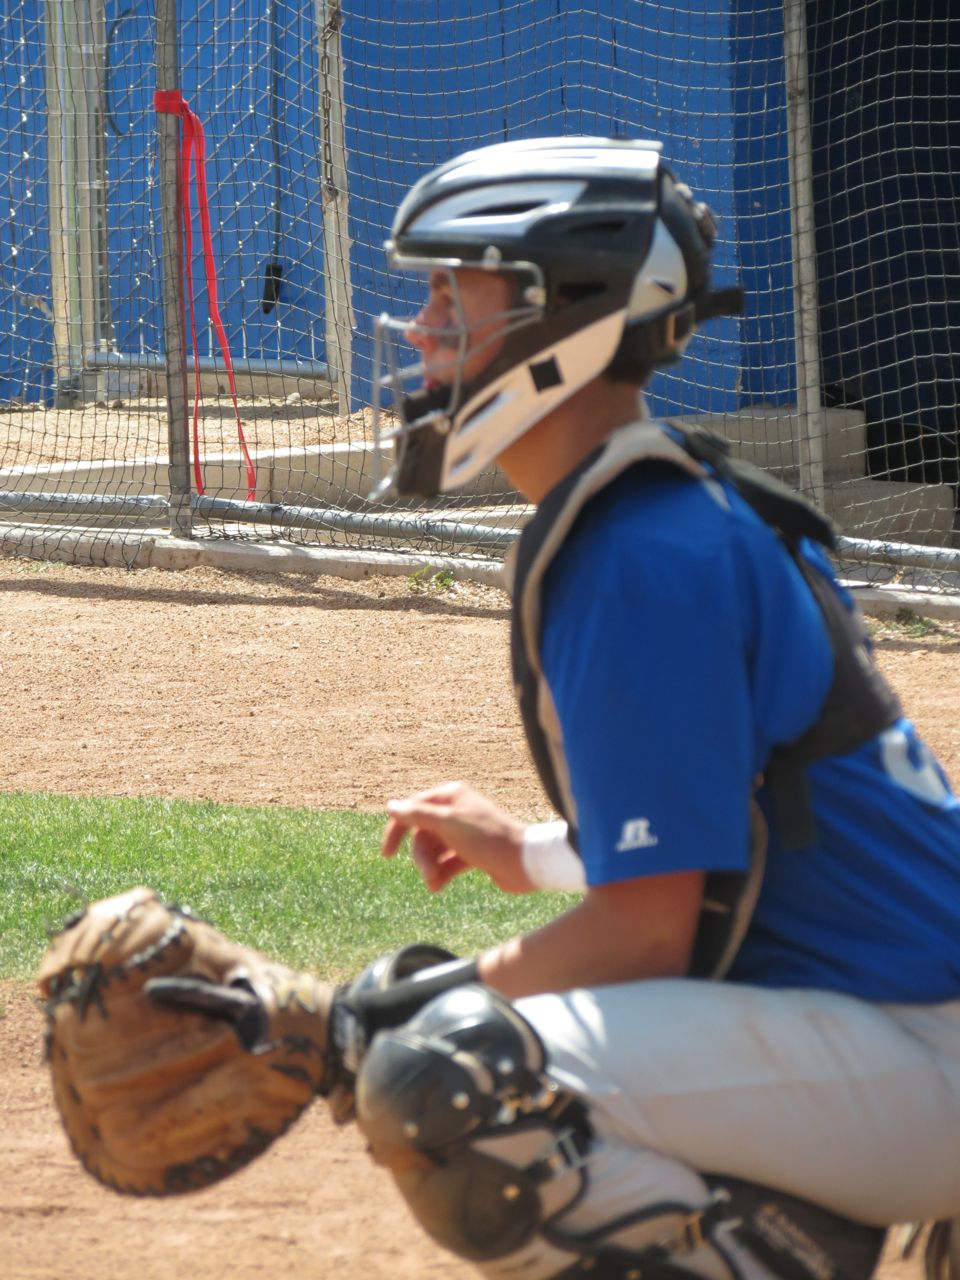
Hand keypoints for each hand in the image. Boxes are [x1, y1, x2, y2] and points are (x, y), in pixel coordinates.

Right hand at [381, 781, 533, 893]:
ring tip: (435, 884)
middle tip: (428, 874)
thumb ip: (418, 815)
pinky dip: (441, 874)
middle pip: (422, 834)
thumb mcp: (448, 824)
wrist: (524, 863)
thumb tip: (391, 805)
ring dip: (430, 868)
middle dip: (421, 856)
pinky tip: (438, 887)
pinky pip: (446, 863)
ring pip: (433, 851)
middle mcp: (456, 811)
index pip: (413, 809)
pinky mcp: (471, 854)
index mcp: (450, 795)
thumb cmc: (487, 838)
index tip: (387, 854)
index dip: (397, 830)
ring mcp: (463, 833)